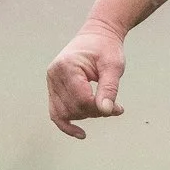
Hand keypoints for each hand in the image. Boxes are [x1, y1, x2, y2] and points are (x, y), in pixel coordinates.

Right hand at [46, 20, 127, 140]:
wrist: (97, 36)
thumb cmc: (107, 49)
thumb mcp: (114, 66)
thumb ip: (110, 88)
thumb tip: (107, 111)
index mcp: (67, 66)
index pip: (81, 99)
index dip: (100, 108)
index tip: (118, 108)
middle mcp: (54, 74)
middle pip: (73, 108)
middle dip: (95, 112)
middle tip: (115, 107)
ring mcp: (51, 82)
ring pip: (64, 113)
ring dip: (86, 116)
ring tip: (105, 108)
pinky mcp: (53, 88)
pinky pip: (56, 112)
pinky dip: (67, 124)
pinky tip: (80, 134)